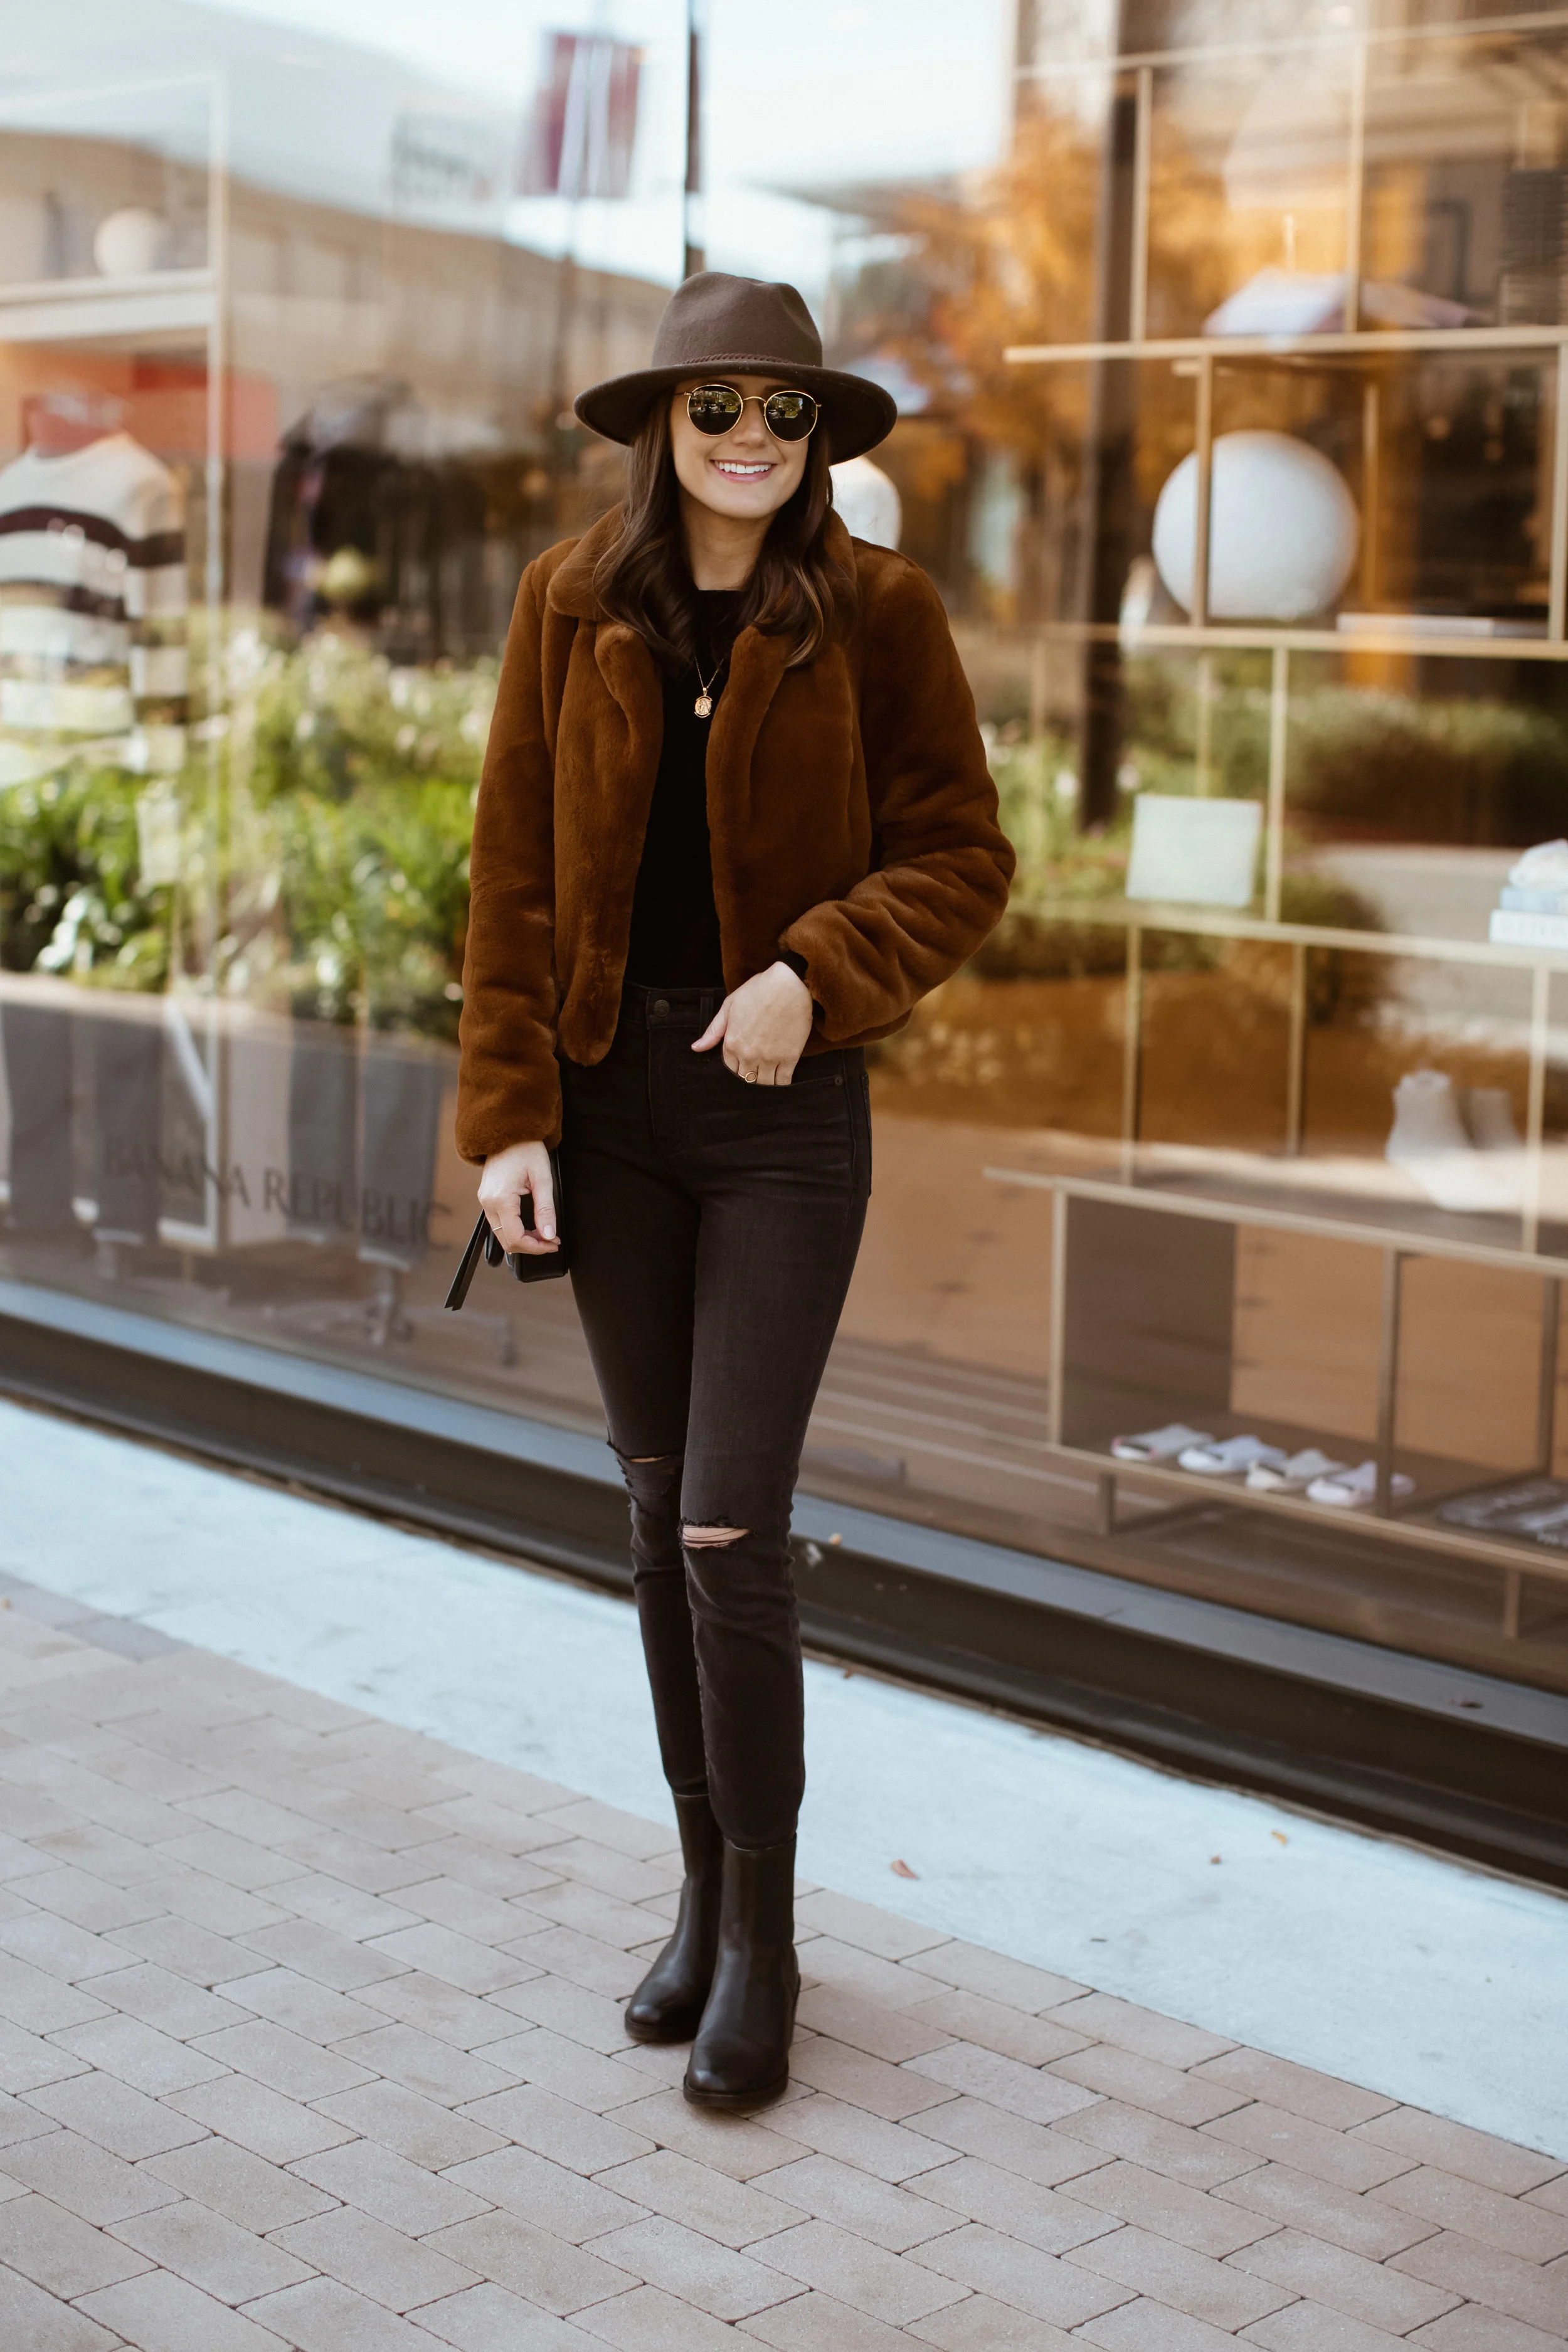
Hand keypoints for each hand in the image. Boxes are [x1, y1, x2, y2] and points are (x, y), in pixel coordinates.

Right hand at [477, 1139, 558, 1254]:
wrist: (508, 1130)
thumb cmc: (526, 1148)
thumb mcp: (542, 1178)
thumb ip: (546, 1209)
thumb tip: (549, 1235)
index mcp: (501, 1199)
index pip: (515, 1238)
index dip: (536, 1248)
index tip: (554, 1243)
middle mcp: (488, 1202)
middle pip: (506, 1241)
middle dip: (531, 1246)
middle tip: (552, 1240)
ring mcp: (484, 1200)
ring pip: (501, 1234)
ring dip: (523, 1239)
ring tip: (545, 1234)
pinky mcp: (486, 1197)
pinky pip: (499, 1223)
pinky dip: (515, 1230)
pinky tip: (531, 1226)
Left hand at [692, 961, 812, 1084]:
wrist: (789, 984)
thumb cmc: (759, 990)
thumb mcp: (729, 1006)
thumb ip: (713, 1031)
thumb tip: (696, 1048)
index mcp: (732, 1043)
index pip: (729, 1070)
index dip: (736, 1068)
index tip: (743, 1064)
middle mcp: (748, 1055)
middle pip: (746, 1079)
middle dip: (749, 1077)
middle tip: (756, 1070)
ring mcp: (769, 1058)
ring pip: (763, 1084)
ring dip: (764, 1083)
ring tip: (768, 1075)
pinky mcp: (789, 1058)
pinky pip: (783, 1082)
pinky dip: (781, 1084)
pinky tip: (780, 1079)